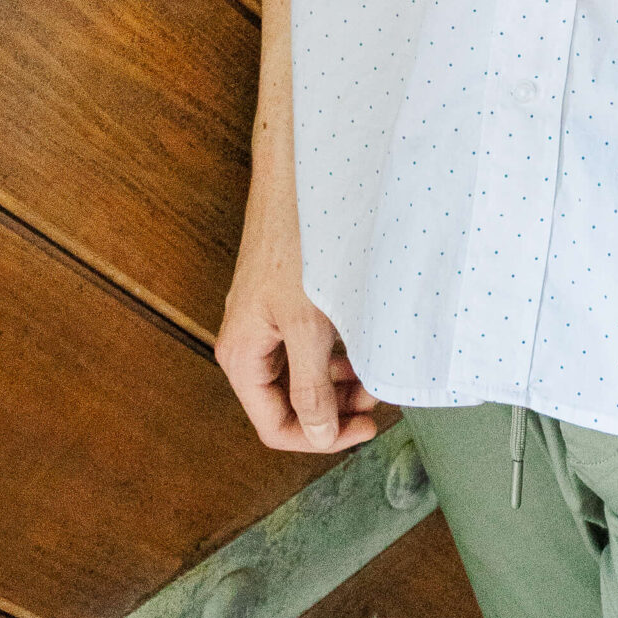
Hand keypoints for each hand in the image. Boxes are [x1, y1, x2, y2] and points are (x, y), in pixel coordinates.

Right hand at [215, 152, 377, 451]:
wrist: (296, 181)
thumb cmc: (295, 245)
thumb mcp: (306, 324)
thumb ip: (310, 386)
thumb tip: (318, 434)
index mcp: (242, 356)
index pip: (275, 426)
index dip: (320, 437)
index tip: (363, 429)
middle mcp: (249, 343)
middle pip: (289, 403)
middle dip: (333, 410)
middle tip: (375, 404)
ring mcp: (266, 322)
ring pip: (302, 375)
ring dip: (338, 383)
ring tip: (373, 376)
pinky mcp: (284, 302)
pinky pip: (308, 346)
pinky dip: (335, 355)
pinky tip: (360, 347)